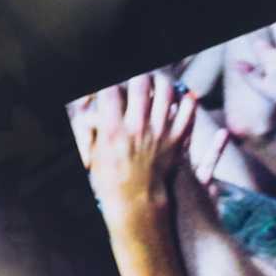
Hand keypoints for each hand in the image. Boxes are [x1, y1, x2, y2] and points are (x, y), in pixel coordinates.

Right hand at [68, 73, 196, 223]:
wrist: (136, 202)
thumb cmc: (108, 178)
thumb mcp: (92, 150)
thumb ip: (92, 125)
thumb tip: (88, 104)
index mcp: (111, 130)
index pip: (110, 89)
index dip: (109, 81)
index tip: (110, 82)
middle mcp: (137, 128)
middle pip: (140, 82)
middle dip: (136, 73)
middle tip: (136, 75)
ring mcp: (160, 132)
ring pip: (167, 91)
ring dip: (161, 80)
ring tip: (157, 79)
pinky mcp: (177, 139)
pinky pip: (188, 110)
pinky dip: (185, 99)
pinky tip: (180, 96)